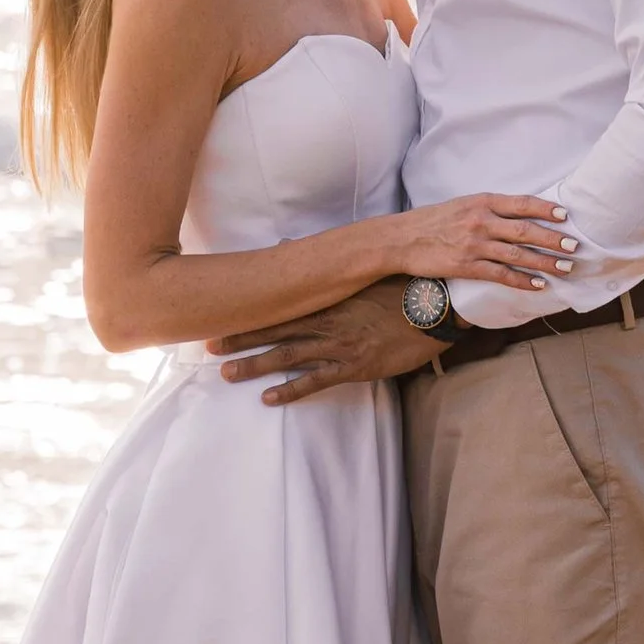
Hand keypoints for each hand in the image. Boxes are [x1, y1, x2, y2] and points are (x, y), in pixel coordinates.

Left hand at [212, 279, 441, 402]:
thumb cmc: (400, 289)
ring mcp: (339, 346)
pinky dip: (291, 390)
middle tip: (209, 348)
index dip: (249, 312)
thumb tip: (287, 245)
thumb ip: (323, 264)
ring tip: (227, 375)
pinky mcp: (354, 366)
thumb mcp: (363, 272)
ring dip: (255, 366)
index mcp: (327, 299)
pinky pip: (316, 381)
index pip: (280, 306)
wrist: (434, 309)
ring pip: (288, 357)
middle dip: (240, 340)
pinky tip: (269, 398)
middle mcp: (327, 321)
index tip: (221, 315)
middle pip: (275, 331)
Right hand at [397, 194, 573, 287]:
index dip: (546, 209)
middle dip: (552, 239)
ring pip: (517, 254)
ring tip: (565, 267)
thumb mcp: (464, 204)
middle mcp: (481, 221)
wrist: (402, 238)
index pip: (522, 203)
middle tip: (574, 245)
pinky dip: (521, 280)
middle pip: (525, 230)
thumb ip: (492, 209)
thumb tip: (523, 216)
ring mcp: (474, 245)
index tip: (566, 216)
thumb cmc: (435, 220)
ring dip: (544, 262)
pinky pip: (500, 275)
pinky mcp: (466, 266)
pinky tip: (538, 285)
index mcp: (482, 201)